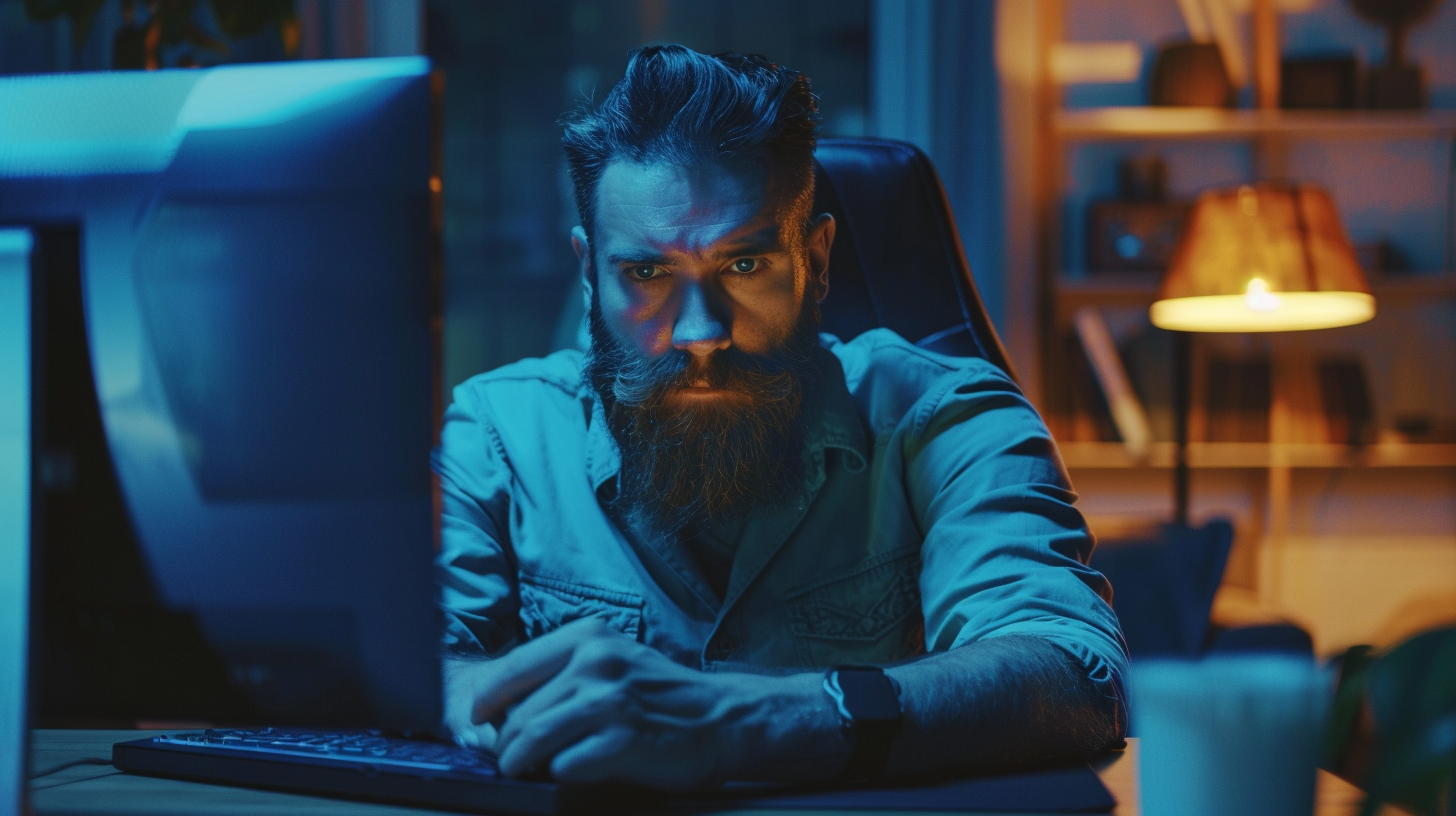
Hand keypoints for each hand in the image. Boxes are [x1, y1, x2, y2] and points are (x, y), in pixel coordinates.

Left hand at [446, 619, 814, 788]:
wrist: (723, 719)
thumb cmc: (662, 698)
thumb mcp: (612, 664)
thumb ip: (561, 678)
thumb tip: (498, 714)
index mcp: (588, 636)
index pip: (511, 668)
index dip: (485, 703)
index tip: (478, 724)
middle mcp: (597, 661)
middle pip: (519, 712)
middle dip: (506, 744)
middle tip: (510, 760)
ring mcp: (610, 700)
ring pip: (531, 738)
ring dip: (520, 763)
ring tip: (525, 771)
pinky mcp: (623, 740)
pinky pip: (564, 765)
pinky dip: (560, 775)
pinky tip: (575, 771)